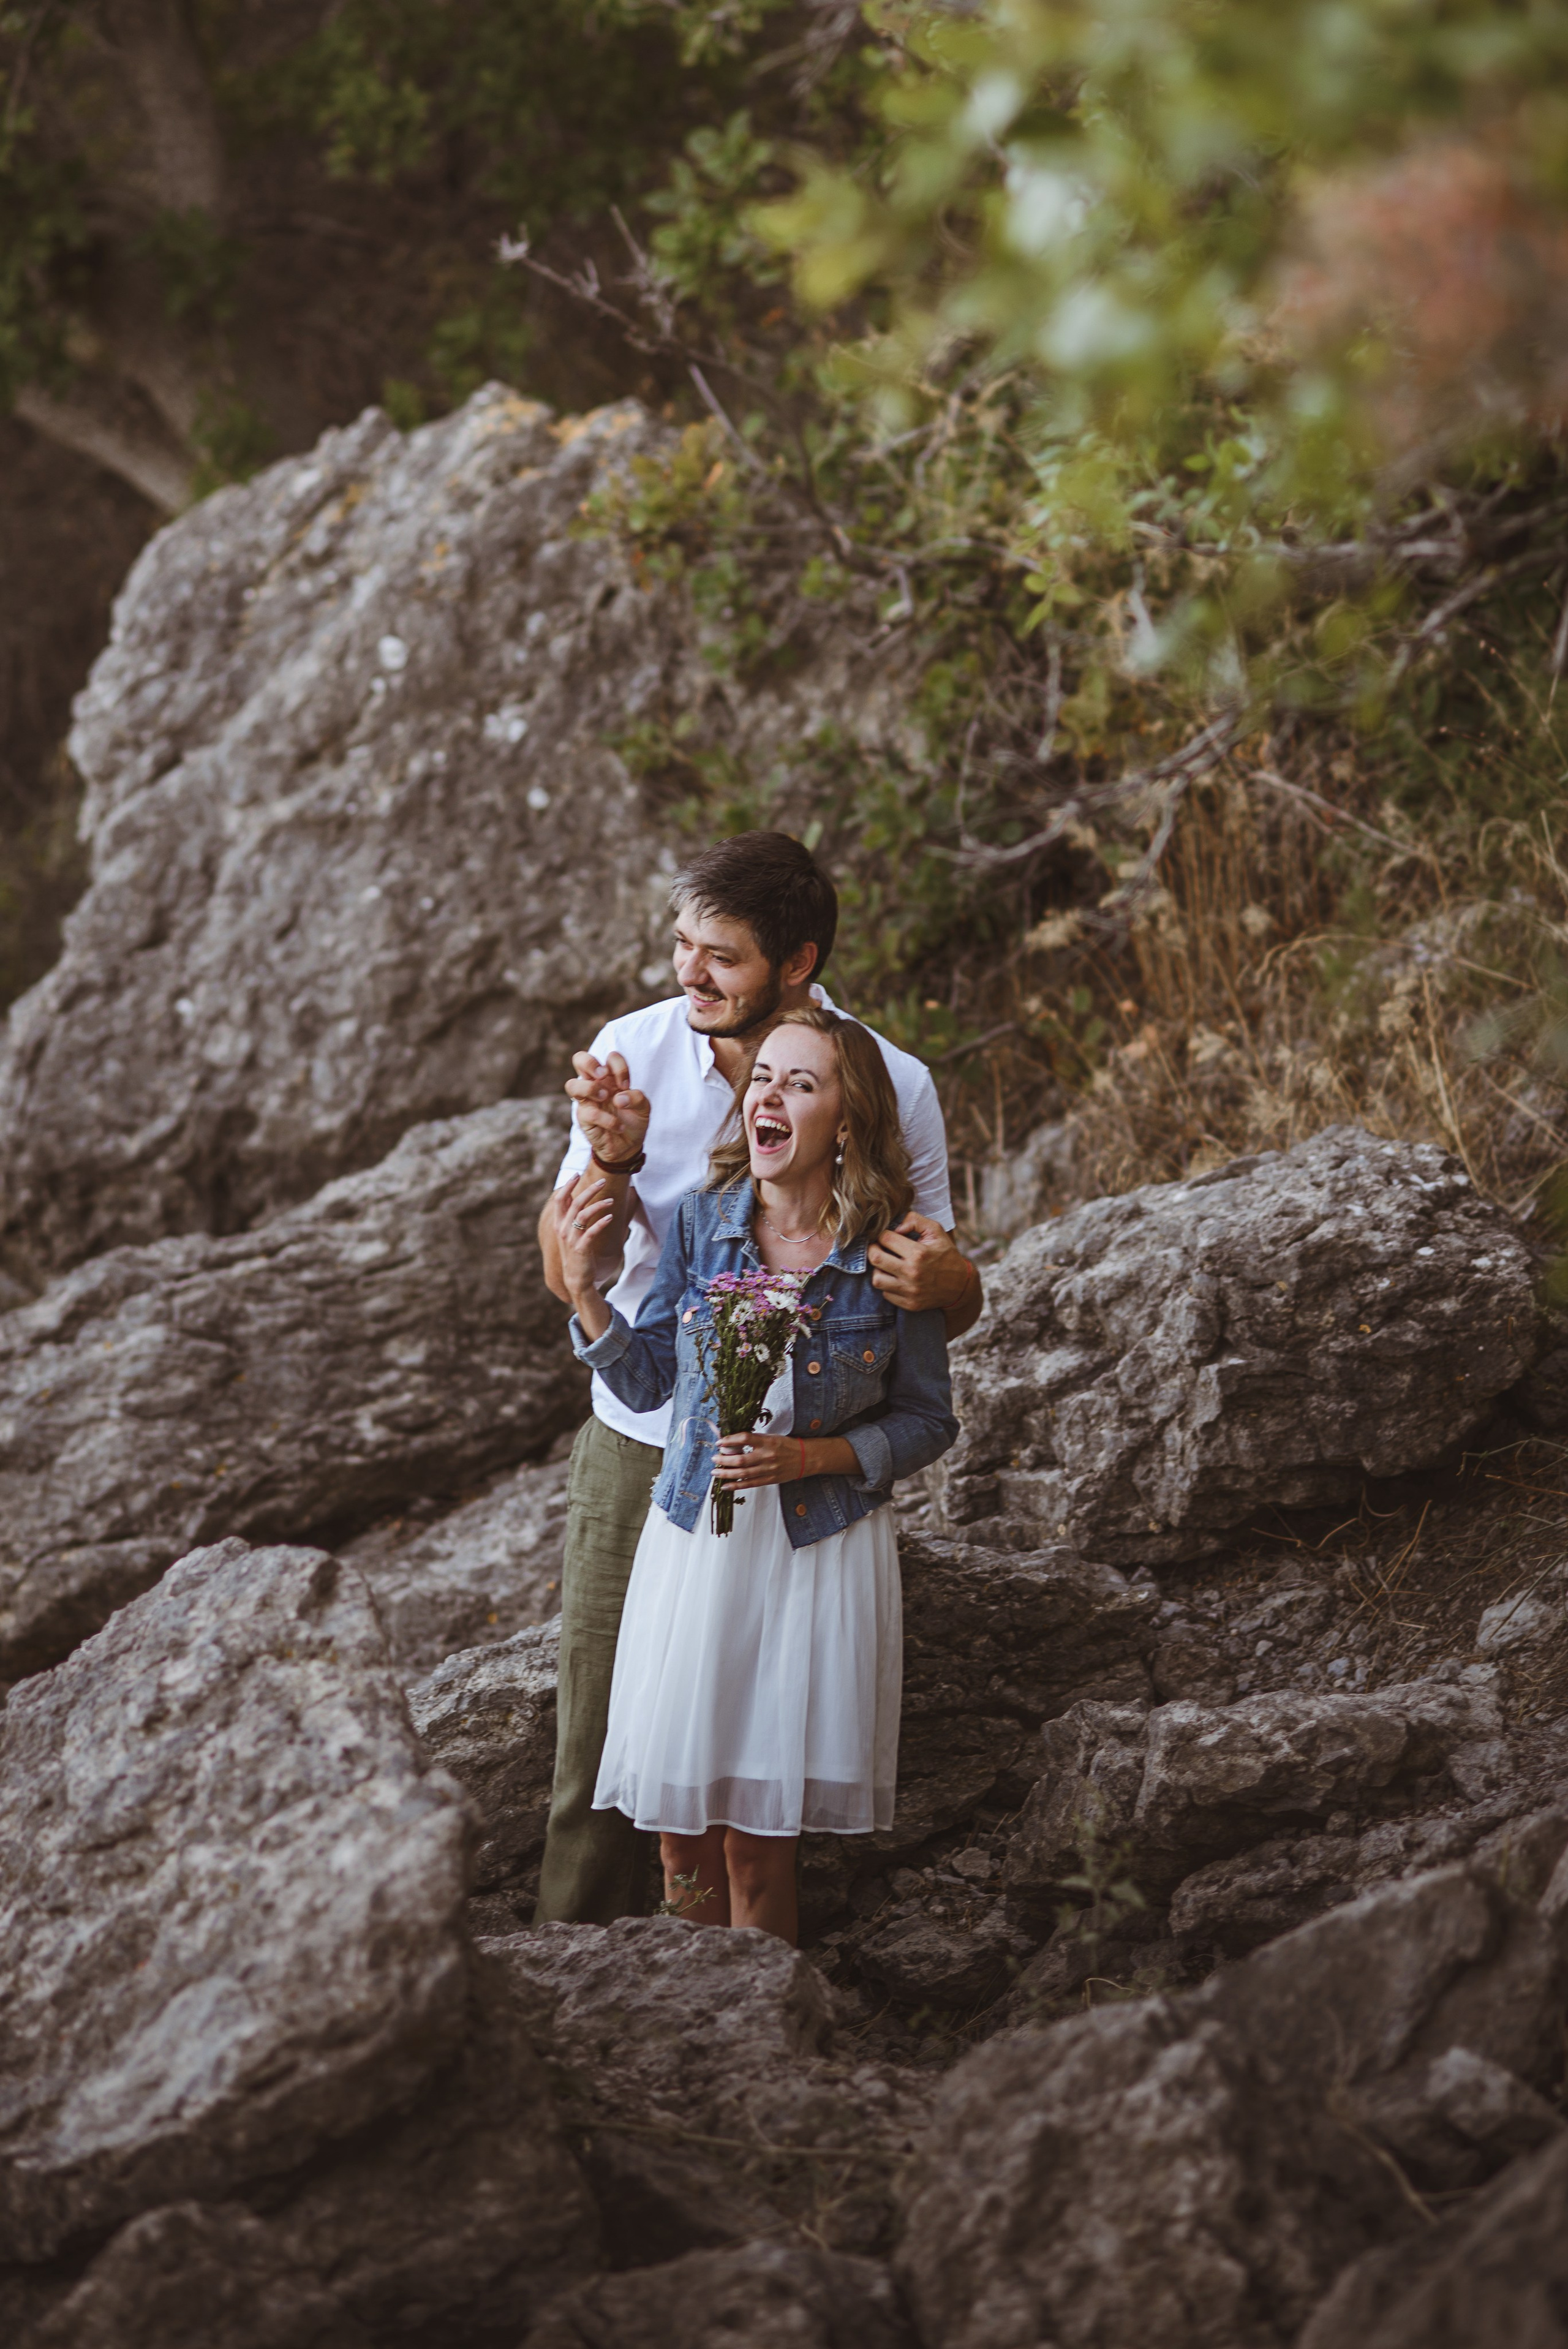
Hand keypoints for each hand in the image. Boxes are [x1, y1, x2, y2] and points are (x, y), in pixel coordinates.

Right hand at [553, 1173, 614, 1304]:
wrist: (576, 1278)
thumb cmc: (576, 1252)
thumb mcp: (570, 1232)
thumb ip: (570, 1216)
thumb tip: (574, 1197)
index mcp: (559, 1223)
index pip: (560, 1199)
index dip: (568, 1185)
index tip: (577, 1174)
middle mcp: (563, 1229)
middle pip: (574, 1203)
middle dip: (589, 1190)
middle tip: (602, 1181)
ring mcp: (571, 1239)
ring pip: (583, 1215)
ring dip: (598, 1205)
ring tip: (611, 1200)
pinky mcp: (581, 1248)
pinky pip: (591, 1232)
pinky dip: (601, 1223)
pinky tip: (610, 1217)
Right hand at [566, 1050, 649, 1166]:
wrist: (628, 1146)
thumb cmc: (633, 1121)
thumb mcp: (644, 1108)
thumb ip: (637, 1097)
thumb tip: (618, 1097)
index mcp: (611, 1078)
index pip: (610, 1057)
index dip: (619, 1066)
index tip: (626, 1084)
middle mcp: (596, 1085)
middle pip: (579, 1059)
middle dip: (590, 1063)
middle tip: (603, 1076)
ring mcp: (587, 1101)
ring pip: (572, 1084)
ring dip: (591, 1088)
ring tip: (606, 1098)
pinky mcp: (584, 1118)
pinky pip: (589, 1113)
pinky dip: (607, 1119)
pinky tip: (618, 1126)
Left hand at [713, 1432, 808, 1490]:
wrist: (805, 1458)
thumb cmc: (786, 1446)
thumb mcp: (771, 1437)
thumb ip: (754, 1440)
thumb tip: (732, 1443)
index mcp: (767, 1441)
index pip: (744, 1438)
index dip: (729, 1440)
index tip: (719, 1442)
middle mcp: (767, 1456)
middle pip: (740, 1459)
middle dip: (724, 1459)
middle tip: (714, 1458)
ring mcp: (768, 1469)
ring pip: (742, 1473)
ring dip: (726, 1473)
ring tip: (715, 1472)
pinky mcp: (769, 1480)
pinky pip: (750, 1484)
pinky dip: (736, 1485)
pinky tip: (725, 1486)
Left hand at [868, 1212, 970, 1312]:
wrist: (961, 1286)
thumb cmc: (946, 1255)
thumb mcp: (936, 1231)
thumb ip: (915, 1220)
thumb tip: (896, 1227)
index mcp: (918, 1253)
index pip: (885, 1238)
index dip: (883, 1234)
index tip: (887, 1237)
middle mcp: (912, 1272)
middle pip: (875, 1258)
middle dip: (873, 1249)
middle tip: (879, 1248)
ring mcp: (910, 1290)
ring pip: (877, 1279)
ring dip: (878, 1270)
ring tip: (886, 1265)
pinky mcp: (909, 1304)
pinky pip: (886, 1294)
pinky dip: (887, 1285)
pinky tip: (896, 1279)